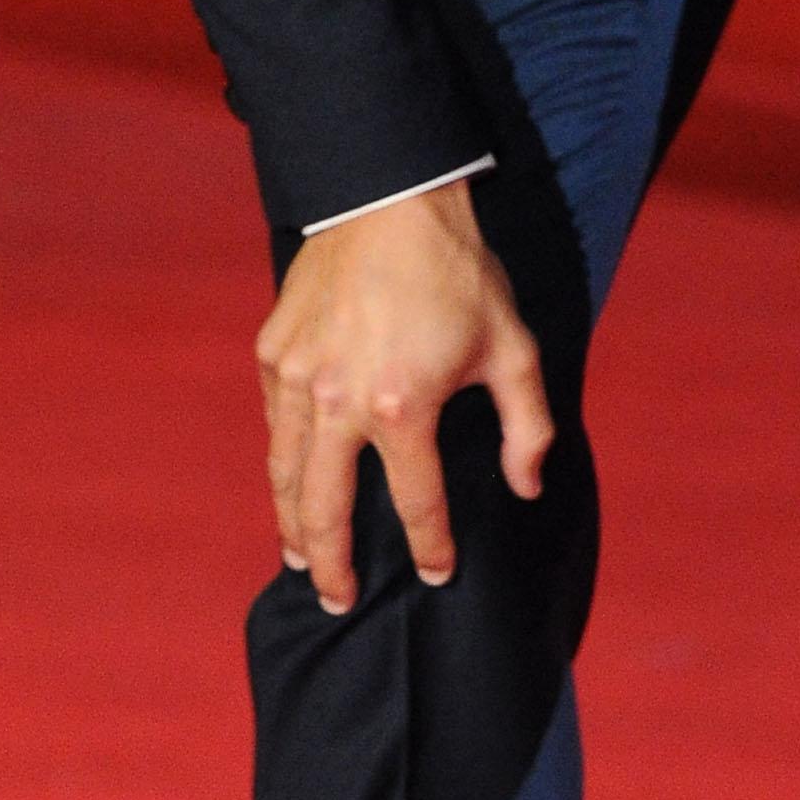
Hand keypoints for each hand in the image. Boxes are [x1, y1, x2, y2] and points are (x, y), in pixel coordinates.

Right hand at [255, 179, 551, 614]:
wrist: (390, 199)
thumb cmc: (459, 275)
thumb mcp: (513, 350)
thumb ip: (527, 427)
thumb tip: (526, 488)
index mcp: (402, 408)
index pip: (416, 503)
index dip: (428, 547)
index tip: (433, 575)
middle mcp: (338, 402)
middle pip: (326, 509)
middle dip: (332, 564)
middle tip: (336, 600)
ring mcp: (297, 378)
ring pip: (285, 474)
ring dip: (292, 525)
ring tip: (302, 561)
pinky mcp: (273, 353)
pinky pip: (274, 426)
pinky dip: (281, 464)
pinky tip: (291, 485)